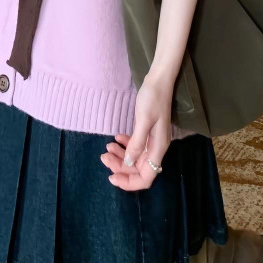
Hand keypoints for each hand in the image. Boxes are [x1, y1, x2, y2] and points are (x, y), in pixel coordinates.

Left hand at [99, 74, 172, 191]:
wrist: (159, 80)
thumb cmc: (152, 98)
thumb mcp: (143, 120)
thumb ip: (136, 143)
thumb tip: (128, 164)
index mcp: (158, 148)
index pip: (146, 178)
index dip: (129, 182)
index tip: (111, 177)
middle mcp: (156, 148)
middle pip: (138, 169)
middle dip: (120, 167)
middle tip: (103, 156)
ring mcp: (151, 140)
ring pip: (135, 158)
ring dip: (120, 157)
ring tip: (106, 147)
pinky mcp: (147, 132)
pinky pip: (135, 146)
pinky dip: (124, 145)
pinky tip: (116, 138)